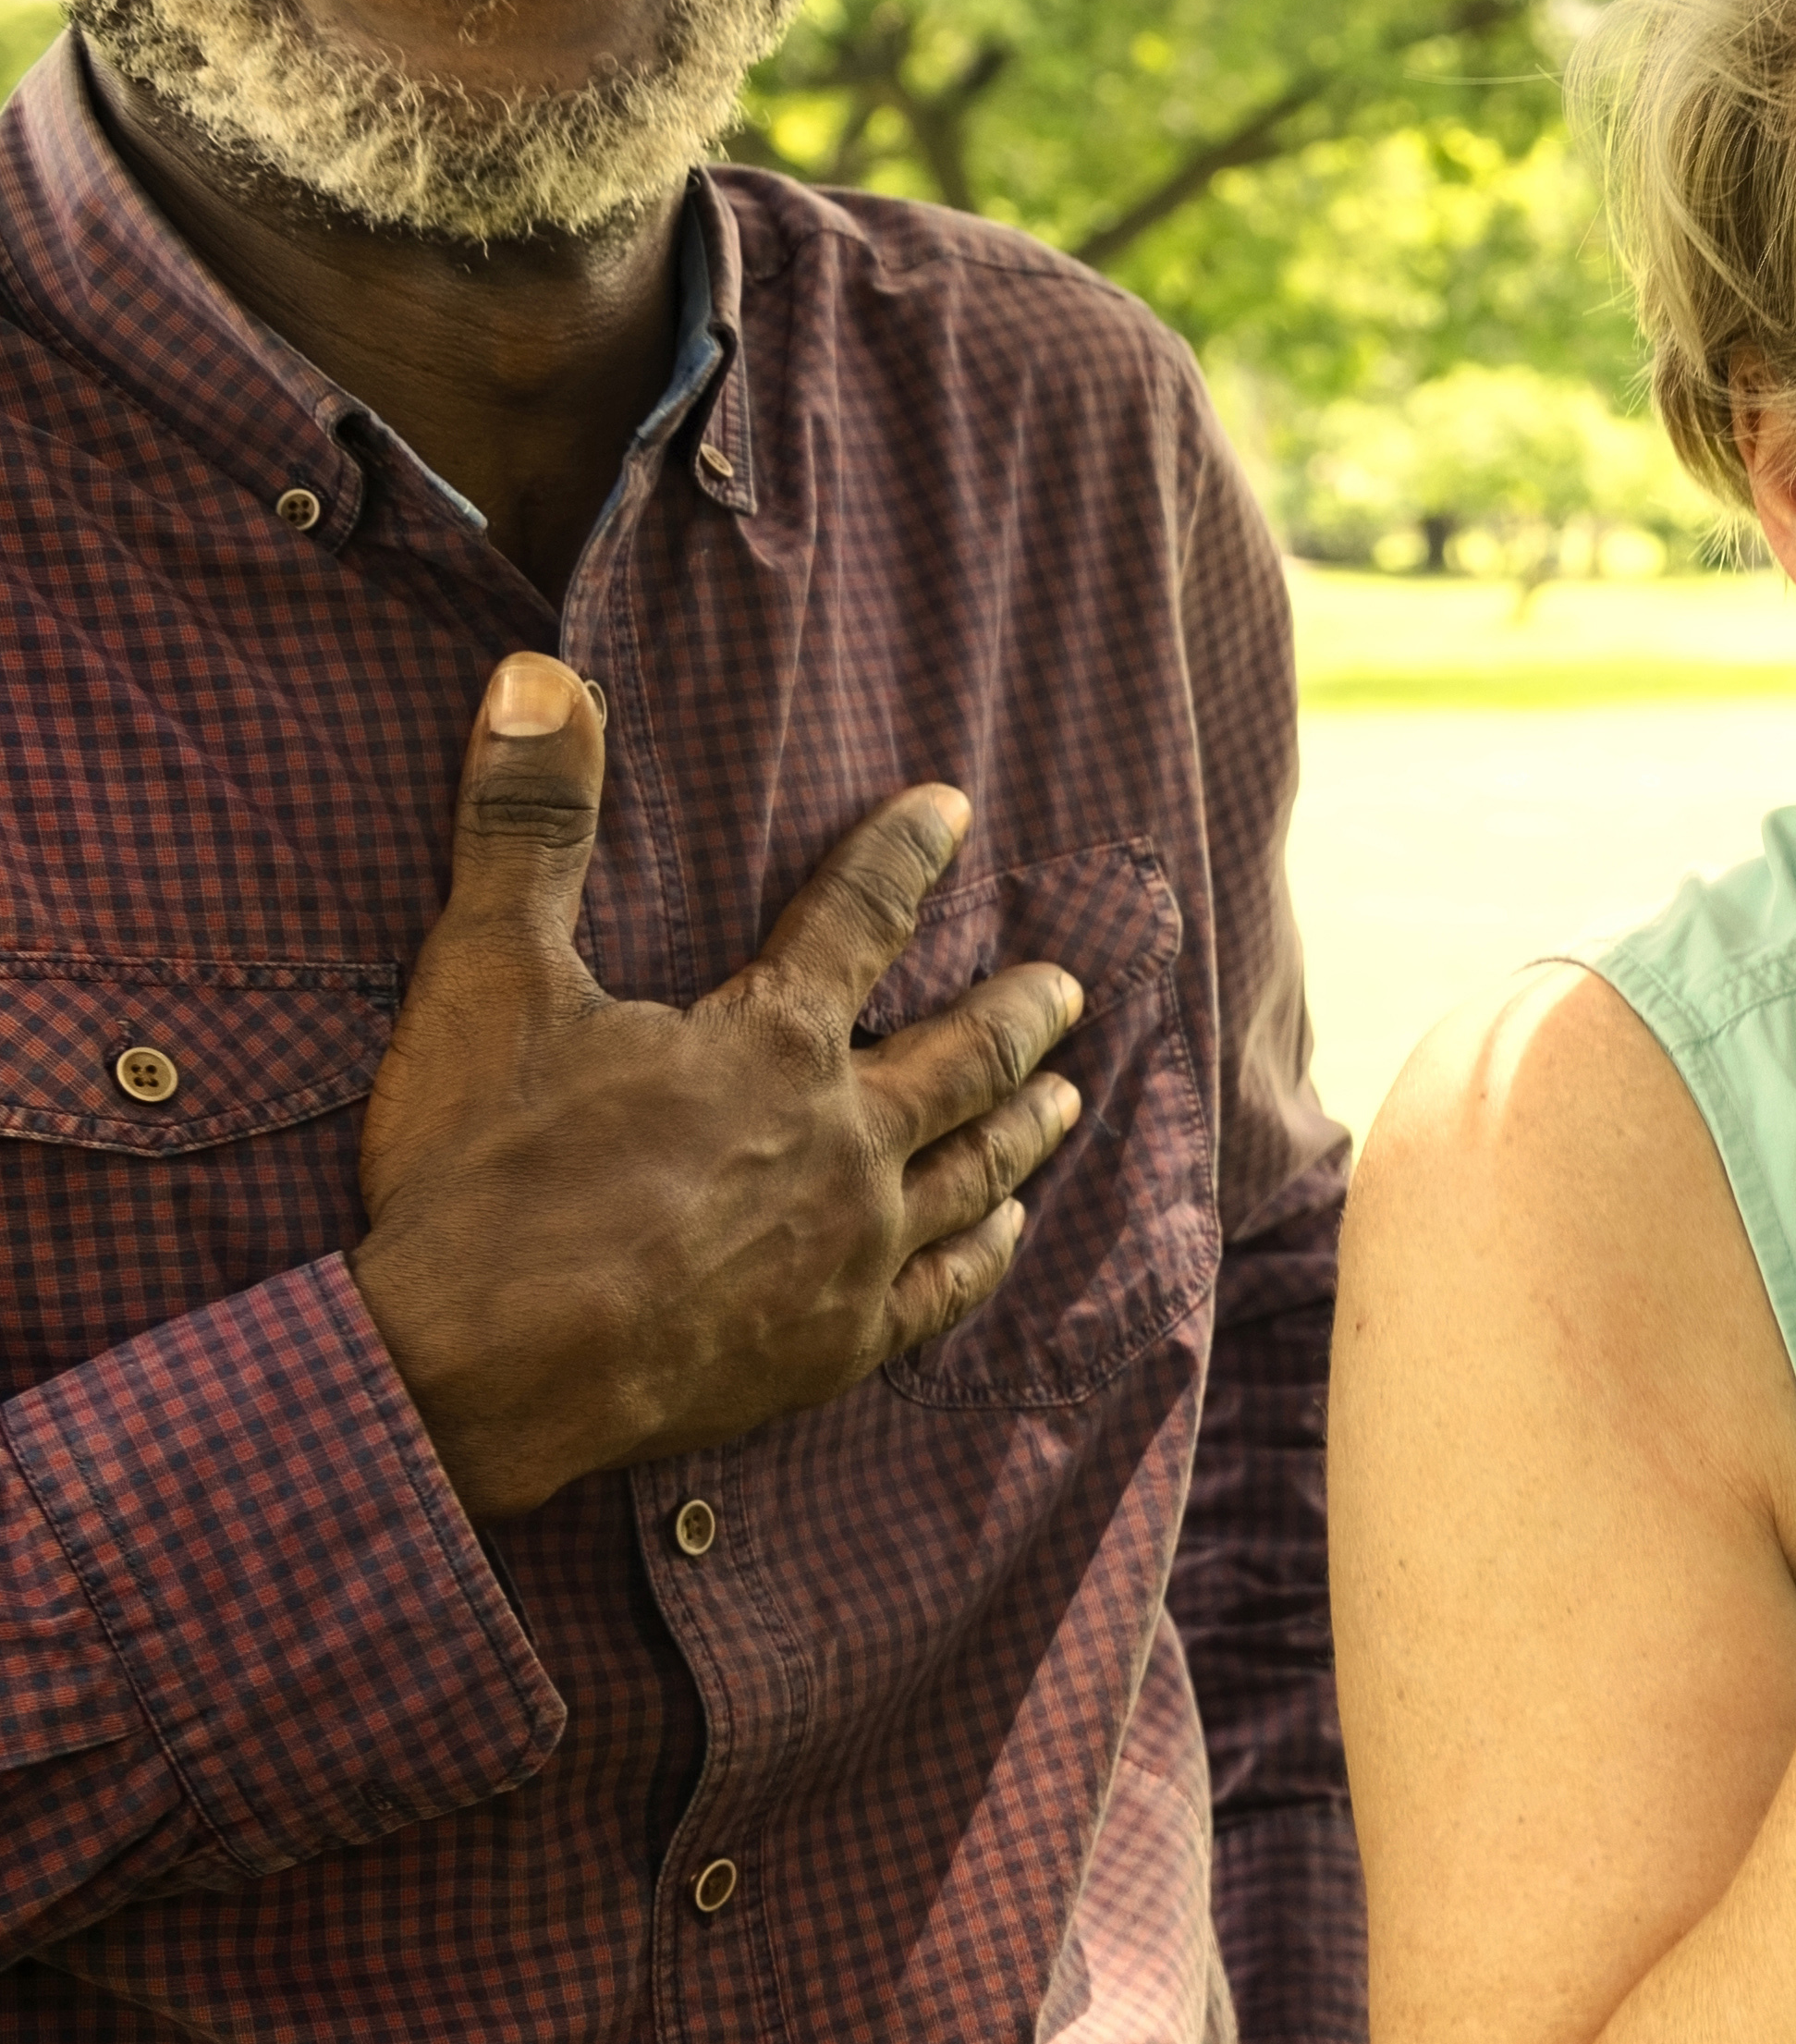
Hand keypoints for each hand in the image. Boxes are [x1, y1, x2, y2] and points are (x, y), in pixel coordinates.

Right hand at [350, 649, 1089, 1515]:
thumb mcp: (485, 975)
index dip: (905, 855)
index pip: (859, 916)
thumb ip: (525, 826)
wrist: (479, 1367)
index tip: (954, 813)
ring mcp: (853, 1247)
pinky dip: (986, 1253)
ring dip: (1025, 1123)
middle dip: (1018, 1010)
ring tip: (1067, 1096)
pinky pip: (945, 1292)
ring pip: (976, 1166)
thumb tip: (539, 676)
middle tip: (1068, 985)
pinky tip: (1007, 1235)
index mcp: (771, 1040)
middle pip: (962, 1055)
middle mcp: (843, 1137)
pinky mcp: (837, 1346)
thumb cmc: (483, 1171)